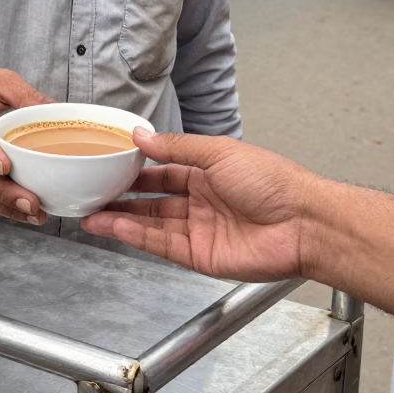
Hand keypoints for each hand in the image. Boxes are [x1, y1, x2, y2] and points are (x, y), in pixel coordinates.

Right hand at [82, 130, 318, 282]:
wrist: (304, 223)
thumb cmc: (273, 182)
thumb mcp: (220, 152)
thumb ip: (177, 147)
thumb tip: (141, 136)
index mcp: (207, 173)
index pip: (162, 171)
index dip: (135, 169)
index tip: (107, 164)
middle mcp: (201, 202)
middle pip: (152, 201)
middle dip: (121, 198)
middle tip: (90, 194)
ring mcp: (200, 230)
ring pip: (151, 225)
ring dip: (121, 220)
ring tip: (90, 215)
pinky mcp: (201, 256)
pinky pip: (162, 245)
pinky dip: (137, 236)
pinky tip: (116, 227)